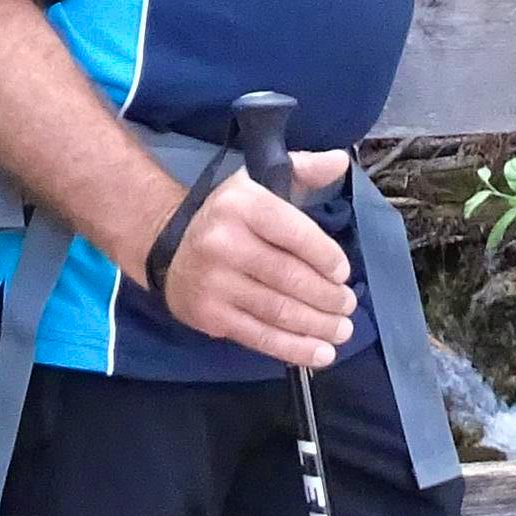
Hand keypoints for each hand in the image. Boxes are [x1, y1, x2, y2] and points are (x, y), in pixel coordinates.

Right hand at [160, 151, 356, 367]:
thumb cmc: (228, 215)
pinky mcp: (209, 315)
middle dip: (326, 296)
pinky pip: (259, 336)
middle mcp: (224, 242)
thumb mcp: (260, 182)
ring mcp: (214, 282)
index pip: (293, 233)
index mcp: (242, 204)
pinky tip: (321, 353)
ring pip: (277, 310)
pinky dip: (294, 348)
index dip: (325, 256)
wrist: (167, 245)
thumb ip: (303, 170)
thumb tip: (340, 162)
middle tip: (348, 305)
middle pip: (288, 276)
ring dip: (317, 325)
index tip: (343, 273)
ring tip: (342, 331)